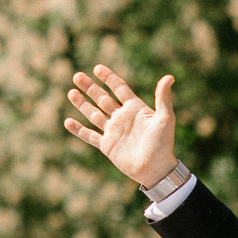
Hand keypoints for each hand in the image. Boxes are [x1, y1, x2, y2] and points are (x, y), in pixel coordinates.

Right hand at [64, 63, 180, 188]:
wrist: (155, 169)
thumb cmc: (163, 144)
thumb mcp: (165, 118)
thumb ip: (163, 98)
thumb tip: (169, 77)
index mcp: (135, 108)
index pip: (119, 88)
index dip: (108, 78)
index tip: (97, 68)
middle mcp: (122, 118)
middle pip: (102, 98)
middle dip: (90, 87)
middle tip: (77, 76)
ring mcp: (113, 131)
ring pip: (93, 114)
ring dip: (82, 104)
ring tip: (71, 92)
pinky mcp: (107, 145)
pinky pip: (89, 136)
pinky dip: (78, 129)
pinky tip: (68, 122)